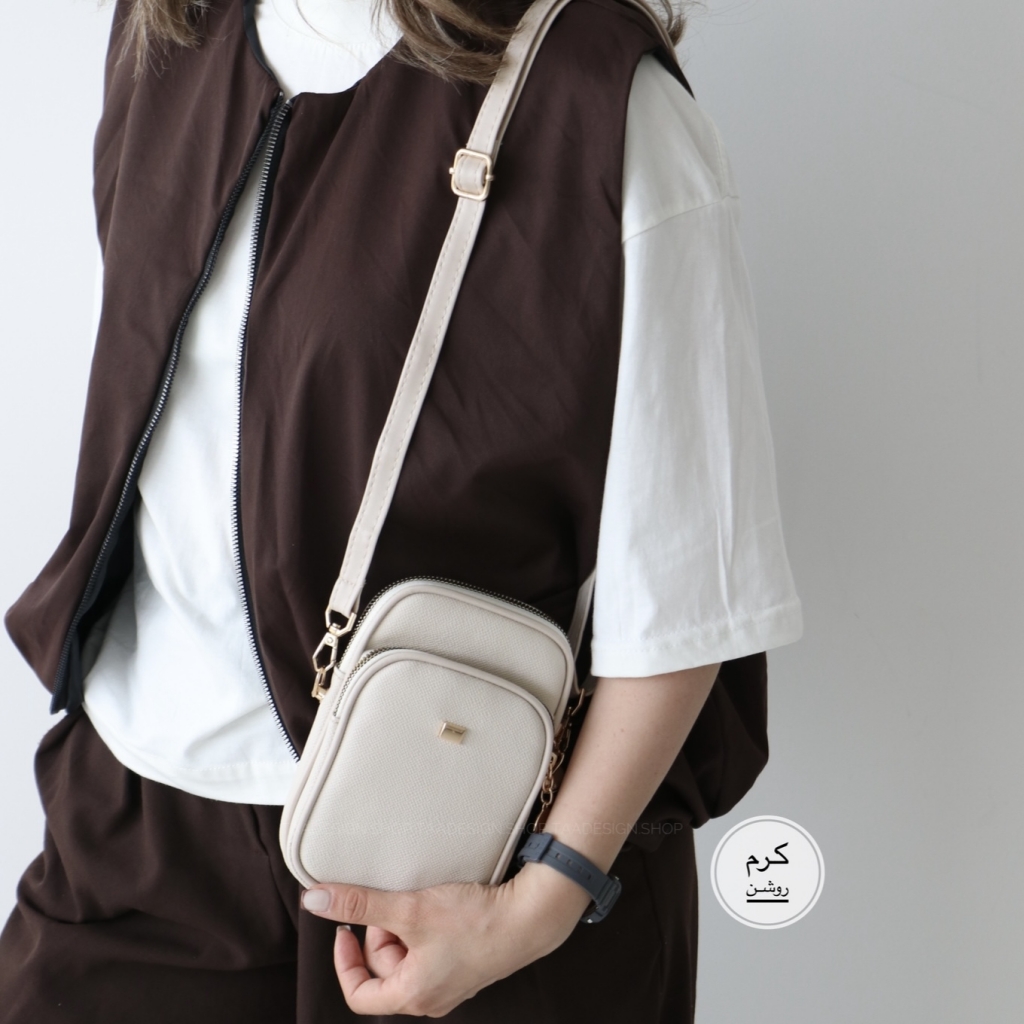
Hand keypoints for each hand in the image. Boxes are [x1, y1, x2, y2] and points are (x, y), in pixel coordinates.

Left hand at [300, 862, 590, 1016]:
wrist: (529, 918)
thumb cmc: (474, 923)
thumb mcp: (408, 910)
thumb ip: (360, 905)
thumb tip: (316, 900)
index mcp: (412, 995)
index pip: (359, 994)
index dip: (345, 962)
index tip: (345, 930)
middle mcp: (430, 997)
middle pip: (384, 969)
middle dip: (383, 932)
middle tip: (396, 904)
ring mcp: (450, 983)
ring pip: (408, 957)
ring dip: (406, 927)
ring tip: (421, 902)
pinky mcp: (466, 964)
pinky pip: (431, 950)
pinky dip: (427, 927)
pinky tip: (440, 906)